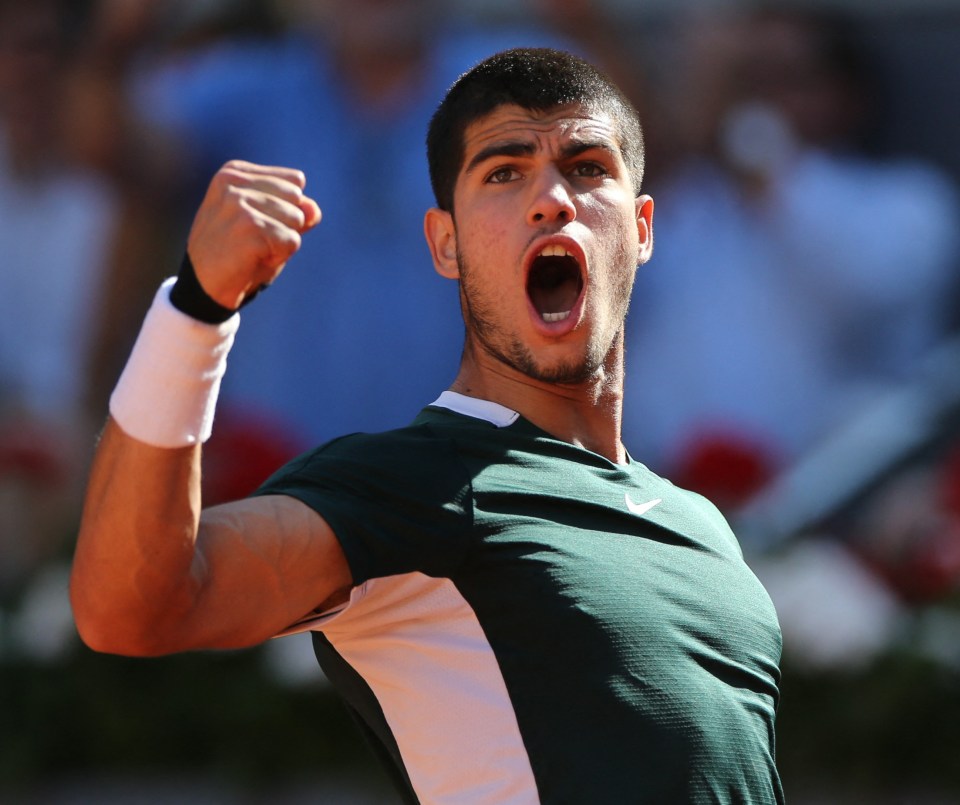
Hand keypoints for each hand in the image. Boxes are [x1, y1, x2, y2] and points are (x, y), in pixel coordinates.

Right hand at [186, 160, 321, 308]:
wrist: (206, 286)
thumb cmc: (237, 252)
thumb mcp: (268, 223)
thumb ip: (295, 210)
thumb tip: (314, 210)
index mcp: (234, 172)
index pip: (295, 182)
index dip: (285, 208)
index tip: (255, 224)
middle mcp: (234, 183)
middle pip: (297, 199)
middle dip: (285, 225)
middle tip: (254, 239)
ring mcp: (239, 204)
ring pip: (297, 220)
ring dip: (282, 242)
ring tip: (252, 250)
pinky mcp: (249, 228)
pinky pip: (292, 241)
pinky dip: (280, 256)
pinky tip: (253, 259)